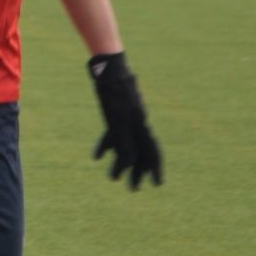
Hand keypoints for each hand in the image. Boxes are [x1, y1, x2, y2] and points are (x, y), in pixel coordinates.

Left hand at [88, 53, 162, 190]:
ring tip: (114, 178)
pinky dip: (107, 146)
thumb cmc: (113, 91)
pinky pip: (114, 134)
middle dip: (138, 171)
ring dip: (121, 162)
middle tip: (135, 189)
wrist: (107, 66)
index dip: (156, 169)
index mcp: (141, 124)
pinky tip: (98, 157)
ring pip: (127, 145)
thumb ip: (122, 141)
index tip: (157, 184)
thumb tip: (127, 163)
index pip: (153, 151)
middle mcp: (139, 122)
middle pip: (142, 151)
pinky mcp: (116, 113)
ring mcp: (128, 117)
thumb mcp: (116, 119)